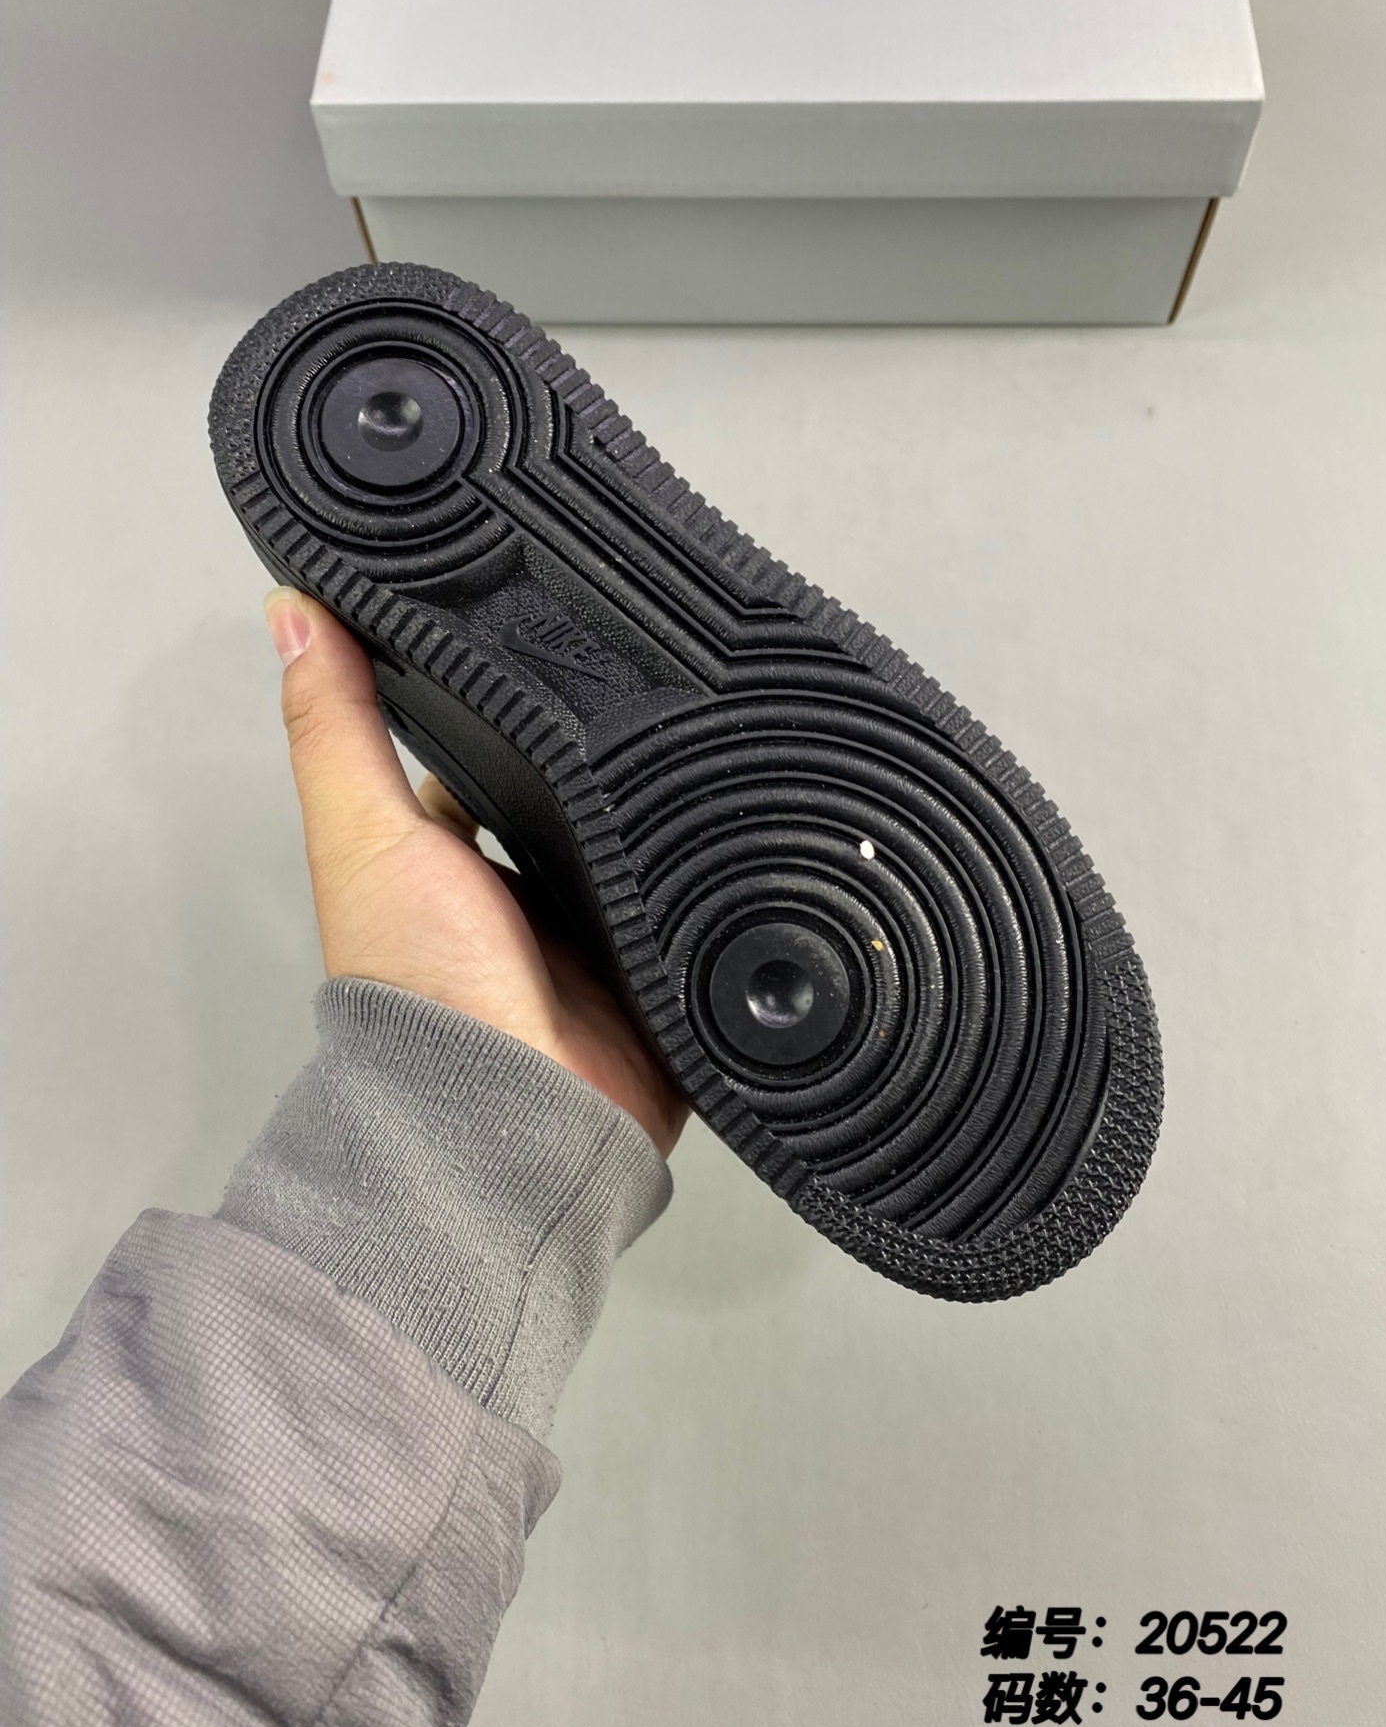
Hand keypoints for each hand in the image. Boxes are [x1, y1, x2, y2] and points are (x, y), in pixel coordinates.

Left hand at [264, 587, 685, 1155]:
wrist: (506, 1117)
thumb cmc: (418, 989)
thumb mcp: (366, 836)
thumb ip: (335, 729)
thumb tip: (291, 610)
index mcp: (459, 865)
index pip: (499, 764)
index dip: (525, 707)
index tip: (565, 633)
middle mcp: (529, 899)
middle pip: (582, 803)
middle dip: (618, 756)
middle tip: (672, 679)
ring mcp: (600, 941)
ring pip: (647, 852)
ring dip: (671, 817)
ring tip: (726, 736)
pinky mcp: (663, 978)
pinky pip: (703, 915)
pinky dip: (721, 884)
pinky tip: (754, 829)